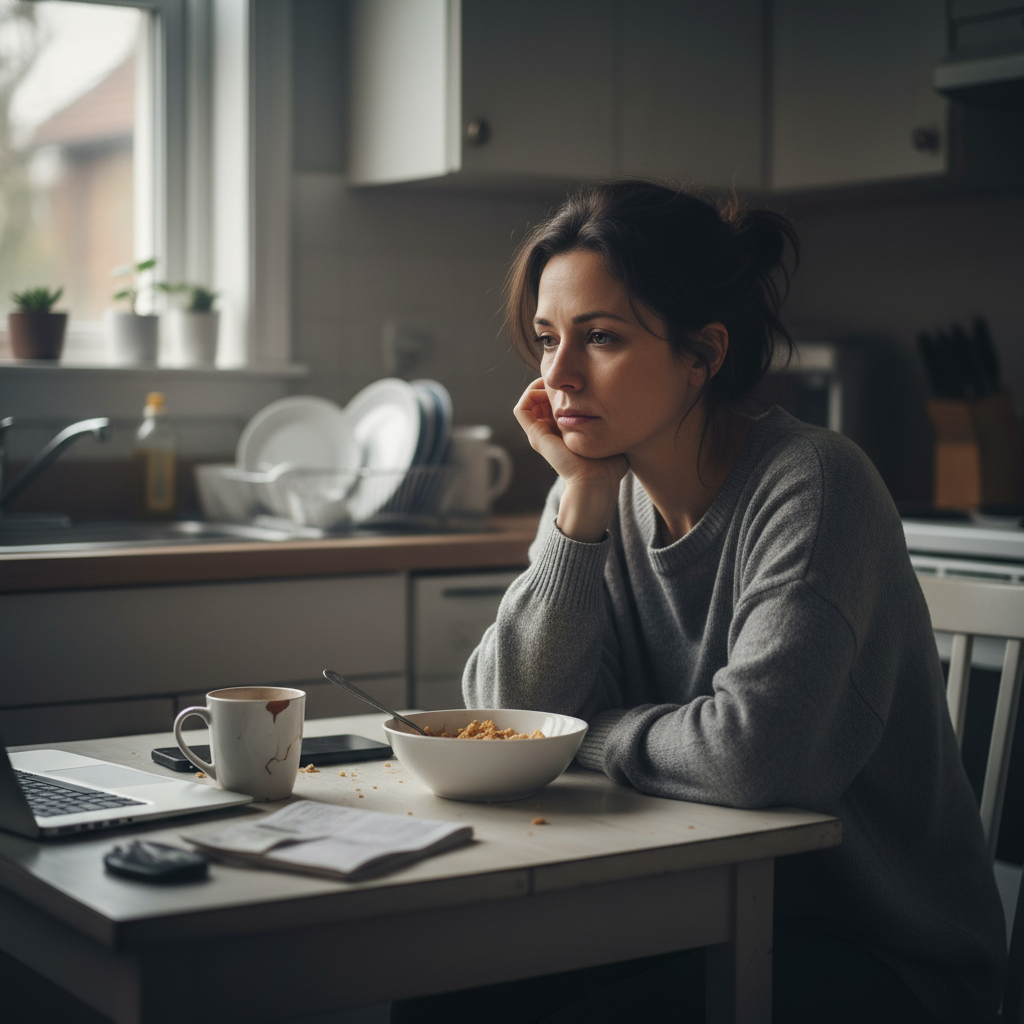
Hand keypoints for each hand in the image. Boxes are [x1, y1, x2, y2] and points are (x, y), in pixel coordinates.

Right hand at [513, 378, 626, 541]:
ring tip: (558, 384)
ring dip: (540, 387)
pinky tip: (551, 390)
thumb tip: (628, 414)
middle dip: (552, 385)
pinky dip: (531, 394)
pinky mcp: (535, 435)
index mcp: (565, 434)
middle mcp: (549, 434)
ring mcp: (540, 435)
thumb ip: (614, 426)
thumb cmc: (608, 467)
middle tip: (568, 380)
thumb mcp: (612, 438)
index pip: (557, 405)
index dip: (564, 390)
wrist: (595, 482)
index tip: (580, 382)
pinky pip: (522, 409)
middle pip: (542, 400)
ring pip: (529, 402)